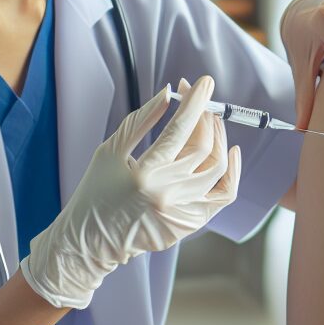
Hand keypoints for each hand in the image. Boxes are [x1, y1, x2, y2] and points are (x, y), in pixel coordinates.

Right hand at [21, 75, 240, 309]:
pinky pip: (223, 194)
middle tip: (200, 101)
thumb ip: (141, 120)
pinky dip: (232, 171)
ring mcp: (182, 213)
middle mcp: (167, 195)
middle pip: (202, 147)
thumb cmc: (96, 192)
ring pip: (217, 168)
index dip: (195, 102)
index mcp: (144, 175)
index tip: (203, 82)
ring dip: (217, 139)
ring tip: (207, 123)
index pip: (180, 130)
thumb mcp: (110, 151)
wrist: (91, 241)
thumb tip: (169, 93)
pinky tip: (230, 151)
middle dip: (204, 116)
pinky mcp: (190, 224)